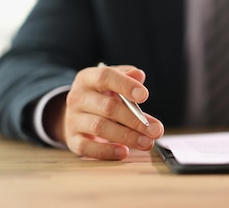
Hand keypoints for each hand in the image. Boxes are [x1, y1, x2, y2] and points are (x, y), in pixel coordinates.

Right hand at [47, 64, 163, 159]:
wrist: (76, 114)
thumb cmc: (101, 96)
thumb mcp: (113, 82)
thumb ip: (128, 77)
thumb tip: (139, 76)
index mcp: (87, 79)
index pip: (105, 77)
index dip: (125, 85)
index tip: (145, 96)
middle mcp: (77, 98)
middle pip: (108, 107)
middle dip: (135, 120)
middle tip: (155, 130)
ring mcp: (73, 119)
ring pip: (100, 127)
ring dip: (127, 136)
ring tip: (146, 142)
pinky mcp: (73, 140)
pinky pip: (88, 148)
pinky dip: (107, 151)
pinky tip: (124, 152)